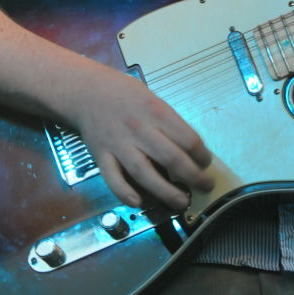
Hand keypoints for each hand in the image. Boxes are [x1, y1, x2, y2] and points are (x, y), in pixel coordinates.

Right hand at [66, 58, 213, 210]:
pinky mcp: (101, 156)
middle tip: (205, 186)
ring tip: (181, 202)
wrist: (87, 91)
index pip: (187, 139)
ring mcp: (119, 144)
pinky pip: (113, 179)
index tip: (206, 164)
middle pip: (171, 159)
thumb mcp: (152, 99)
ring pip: (145, 173)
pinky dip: (125, 193)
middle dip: (193, 177)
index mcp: (156, 112)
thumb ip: (168, 122)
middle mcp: (139, 129)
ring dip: (166, 192)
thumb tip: (190, 149)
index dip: (202, 155)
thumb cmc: (125, 93)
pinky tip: (138, 203)